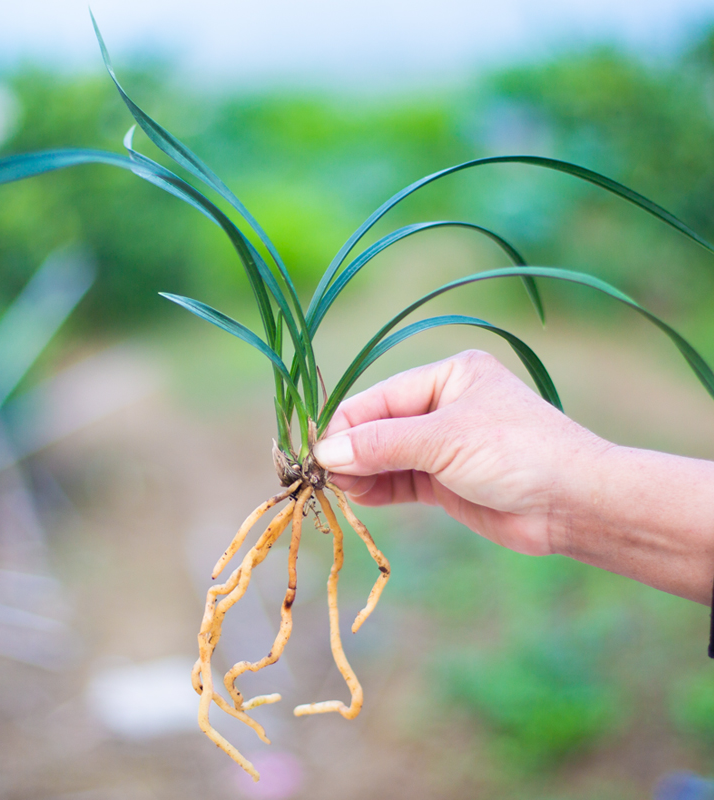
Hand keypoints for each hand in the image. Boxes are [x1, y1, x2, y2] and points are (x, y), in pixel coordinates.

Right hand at [313, 350, 610, 556]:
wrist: (574, 504)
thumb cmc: (516, 453)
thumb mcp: (444, 440)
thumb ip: (381, 444)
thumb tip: (325, 452)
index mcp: (448, 376)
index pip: (379, 398)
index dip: (345, 425)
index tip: (318, 454)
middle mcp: (443, 405)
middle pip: (378, 427)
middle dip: (351, 450)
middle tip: (325, 477)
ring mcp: (444, 445)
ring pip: (385, 455)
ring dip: (361, 472)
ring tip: (340, 490)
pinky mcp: (446, 481)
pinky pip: (400, 480)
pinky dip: (378, 488)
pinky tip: (360, 496)